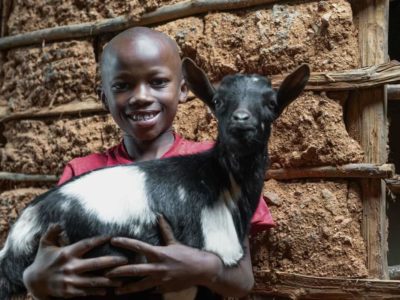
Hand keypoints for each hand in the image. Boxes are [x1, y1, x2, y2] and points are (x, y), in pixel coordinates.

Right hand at [23, 224, 127, 299]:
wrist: (33, 282)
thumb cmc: (43, 260)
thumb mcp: (45, 244)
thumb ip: (52, 231)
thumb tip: (58, 221)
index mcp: (66, 253)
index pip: (86, 244)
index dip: (99, 240)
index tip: (112, 237)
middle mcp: (70, 267)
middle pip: (95, 264)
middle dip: (112, 262)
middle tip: (125, 259)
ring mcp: (70, 281)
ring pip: (94, 280)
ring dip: (109, 279)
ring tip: (122, 278)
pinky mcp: (69, 292)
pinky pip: (87, 291)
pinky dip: (98, 290)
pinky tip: (109, 288)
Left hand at [106, 216, 222, 294]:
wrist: (202, 270)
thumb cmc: (188, 254)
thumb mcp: (175, 242)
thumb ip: (165, 230)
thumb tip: (159, 217)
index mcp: (159, 253)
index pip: (138, 246)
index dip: (125, 242)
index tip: (113, 240)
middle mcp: (158, 267)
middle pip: (134, 270)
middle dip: (119, 271)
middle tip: (106, 272)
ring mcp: (160, 280)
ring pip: (140, 285)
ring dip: (127, 287)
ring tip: (115, 290)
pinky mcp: (164, 288)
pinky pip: (151, 289)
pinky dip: (144, 290)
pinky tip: (134, 292)